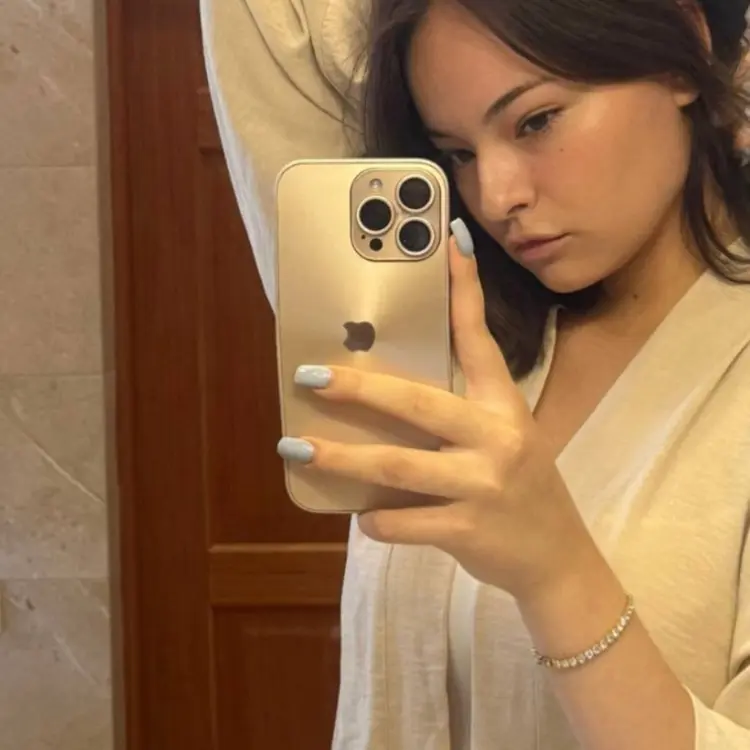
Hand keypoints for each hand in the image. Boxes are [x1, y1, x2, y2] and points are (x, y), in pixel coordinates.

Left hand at [277, 219, 597, 603]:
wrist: (556, 558)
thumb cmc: (520, 490)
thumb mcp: (503, 439)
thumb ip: (457, 416)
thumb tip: (383, 398)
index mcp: (504, 407)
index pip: (479, 339)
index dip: (464, 290)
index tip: (448, 241)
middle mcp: (497, 438)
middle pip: (418, 402)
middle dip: (360, 387)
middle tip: (310, 376)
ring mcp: (484, 484)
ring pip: (398, 464)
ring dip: (341, 458)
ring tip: (296, 447)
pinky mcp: (469, 529)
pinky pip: (405, 521)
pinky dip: (376, 519)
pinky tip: (361, 516)